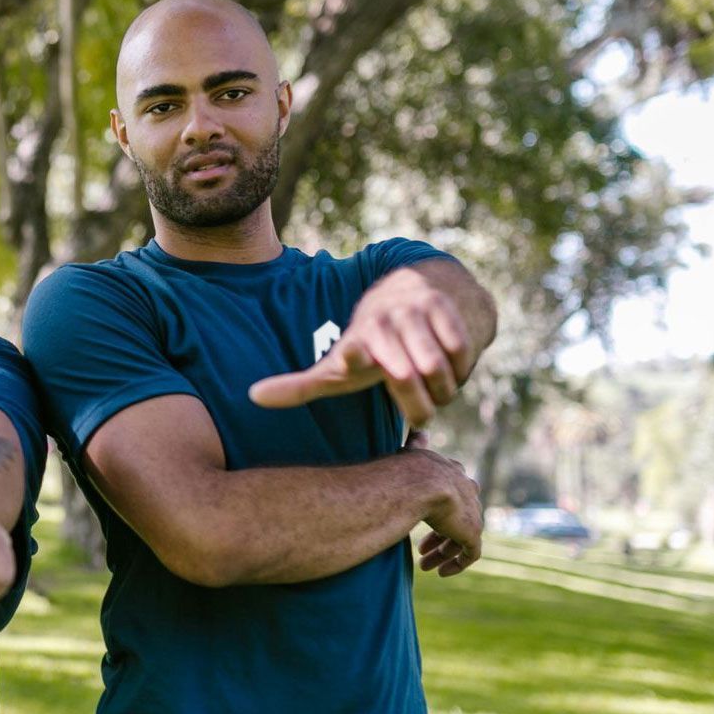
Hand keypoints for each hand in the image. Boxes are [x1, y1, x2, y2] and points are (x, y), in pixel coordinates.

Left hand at [249, 268, 473, 426]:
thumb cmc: (370, 347)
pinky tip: (452, 369)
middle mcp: (382, 323)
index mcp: (356, 342)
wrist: (416, 296)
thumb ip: (298, 387)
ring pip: (439, 369)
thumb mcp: (336, 367)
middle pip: (407, 376)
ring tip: (435, 393)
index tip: (352, 354)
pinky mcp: (446, 308)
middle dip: (418, 405)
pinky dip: (462, 369)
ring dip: (443, 390)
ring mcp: (414, 312)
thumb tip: (251, 397)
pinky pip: (462, 354)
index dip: (354, 354)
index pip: (353, 350)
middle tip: (420, 417)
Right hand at [405, 431, 480, 576]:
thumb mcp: (413, 453)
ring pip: (461, 539)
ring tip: (426, 566)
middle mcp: (467, 495)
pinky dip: (456, 564)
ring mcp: (472, 515)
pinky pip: (469, 554)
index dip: (437, 511)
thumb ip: (417, 445)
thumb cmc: (408, 468)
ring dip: (443, 553)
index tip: (422, 522)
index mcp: (455, 476)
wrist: (422, 482)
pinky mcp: (472, 533)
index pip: (452, 494)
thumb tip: (419, 429)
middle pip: (458, 520)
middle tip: (422, 551)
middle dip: (439, 537)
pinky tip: (441, 573)